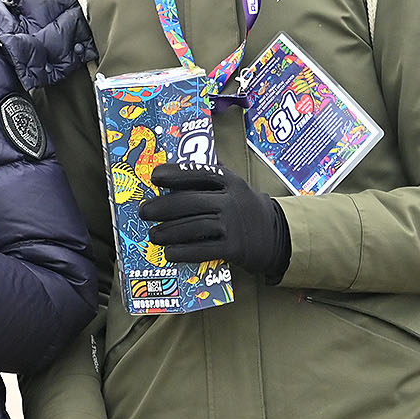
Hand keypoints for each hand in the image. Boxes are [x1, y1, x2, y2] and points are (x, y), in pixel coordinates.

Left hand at [139, 165, 290, 283]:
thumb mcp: (234, 185)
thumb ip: (209, 176)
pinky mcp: (235, 248)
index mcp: (230, 181)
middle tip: (144, 212)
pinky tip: (169, 252)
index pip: (199, 173)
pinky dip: (182, 252)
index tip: (154, 177)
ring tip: (153, 235)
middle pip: (189, 202)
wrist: (275, 234)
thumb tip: (172, 165)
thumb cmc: (243, 207)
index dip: (175, 174)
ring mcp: (234, 225)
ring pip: (193, 227)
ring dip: (167, 232)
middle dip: (161, 207)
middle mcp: (232, 201)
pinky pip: (202, 250)